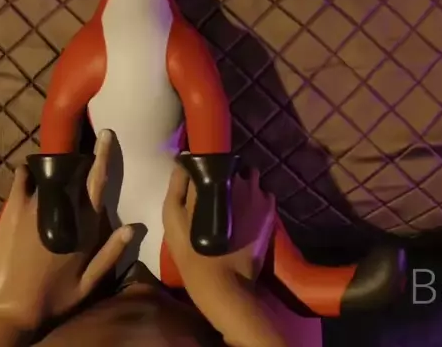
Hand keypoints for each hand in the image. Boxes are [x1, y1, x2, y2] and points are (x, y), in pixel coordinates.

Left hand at [0, 130, 133, 332]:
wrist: (12, 310)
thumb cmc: (53, 300)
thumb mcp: (89, 284)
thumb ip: (111, 254)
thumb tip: (133, 227)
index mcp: (85, 228)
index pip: (98, 183)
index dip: (104, 157)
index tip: (107, 135)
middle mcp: (62, 211)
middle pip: (74, 173)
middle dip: (78, 159)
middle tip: (78, 152)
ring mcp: (35, 207)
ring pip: (49, 173)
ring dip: (52, 167)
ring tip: (51, 166)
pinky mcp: (13, 210)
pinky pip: (22, 178)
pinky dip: (26, 172)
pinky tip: (27, 173)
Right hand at [163, 163, 276, 288]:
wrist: (223, 281)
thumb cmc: (191, 250)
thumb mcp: (172, 217)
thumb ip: (177, 185)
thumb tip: (184, 161)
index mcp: (211, 179)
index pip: (210, 159)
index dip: (206, 165)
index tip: (202, 176)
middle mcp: (237, 179)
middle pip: (232, 166)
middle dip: (225, 175)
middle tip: (216, 194)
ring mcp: (257, 194)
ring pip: (250, 177)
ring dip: (243, 185)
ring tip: (234, 203)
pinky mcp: (269, 210)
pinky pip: (264, 194)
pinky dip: (256, 199)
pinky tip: (247, 215)